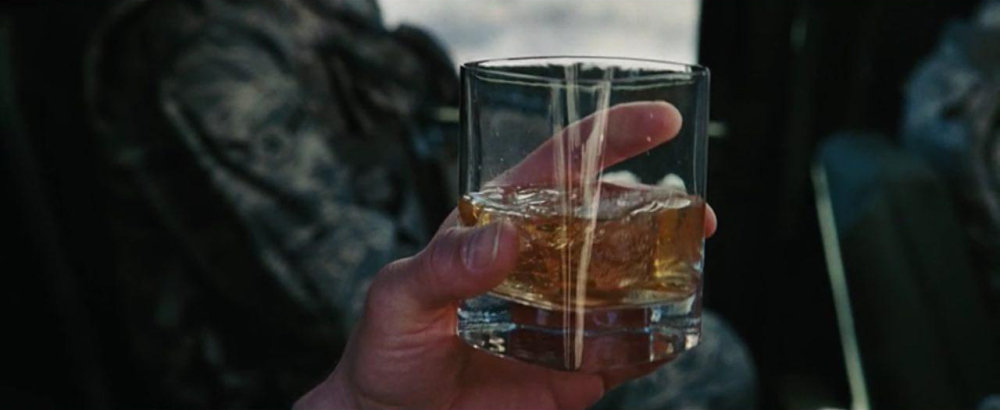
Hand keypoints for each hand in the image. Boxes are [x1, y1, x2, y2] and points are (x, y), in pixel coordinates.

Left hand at [295, 102, 716, 409]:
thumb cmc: (387, 350)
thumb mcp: (399, 298)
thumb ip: (444, 267)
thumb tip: (506, 240)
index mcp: (499, 224)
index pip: (560, 167)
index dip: (610, 137)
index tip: (661, 120)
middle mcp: (541, 260)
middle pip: (610, 218)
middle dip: (660, 208)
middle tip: (699, 215)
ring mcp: (563, 311)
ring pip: (629, 278)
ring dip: (666, 268)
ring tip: (693, 266)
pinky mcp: (577, 364)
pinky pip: (629, 348)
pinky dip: (657, 339)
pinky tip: (675, 329)